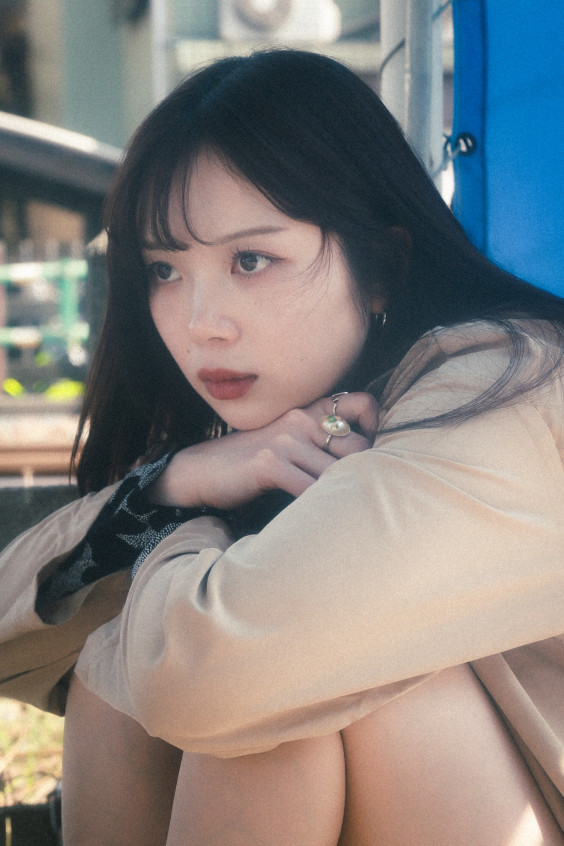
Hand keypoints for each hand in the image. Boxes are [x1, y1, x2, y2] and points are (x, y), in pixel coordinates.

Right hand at [150, 392, 377, 509]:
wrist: (201, 471)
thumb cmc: (251, 462)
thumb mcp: (288, 442)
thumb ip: (320, 443)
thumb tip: (364, 463)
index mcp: (309, 413)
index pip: (362, 403)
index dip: (377, 426)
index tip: (376, 453)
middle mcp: (301, 421)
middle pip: (358, 446)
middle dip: (366, 475)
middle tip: (369, 499)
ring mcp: (286, 442)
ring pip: (337, 472)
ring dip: (345, 497)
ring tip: (351, 517)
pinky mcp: (270, 464)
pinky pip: (309, 489)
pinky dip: (320, 508)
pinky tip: (322, 522)